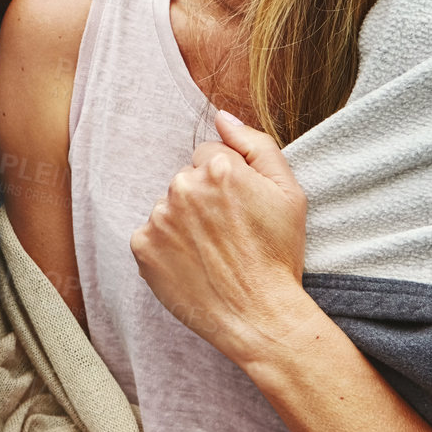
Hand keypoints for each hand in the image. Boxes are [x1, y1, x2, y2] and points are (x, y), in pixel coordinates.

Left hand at [129, 110, 315, 365]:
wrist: (259, 314)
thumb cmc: (278, 254)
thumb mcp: (289, 192)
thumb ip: (256, 144)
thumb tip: (221, 117)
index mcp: (219, 168)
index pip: (209, 155)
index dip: (229, 181)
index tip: (241, 209)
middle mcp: (182, 187)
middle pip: (187, 179)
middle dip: (204, 198)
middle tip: (229, 233)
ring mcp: (158, 217)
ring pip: (168, 206)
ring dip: (184, 222)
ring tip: (213, 252)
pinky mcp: (142, 246)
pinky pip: (151, 234)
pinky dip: (166, 246)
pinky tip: (192, 264)